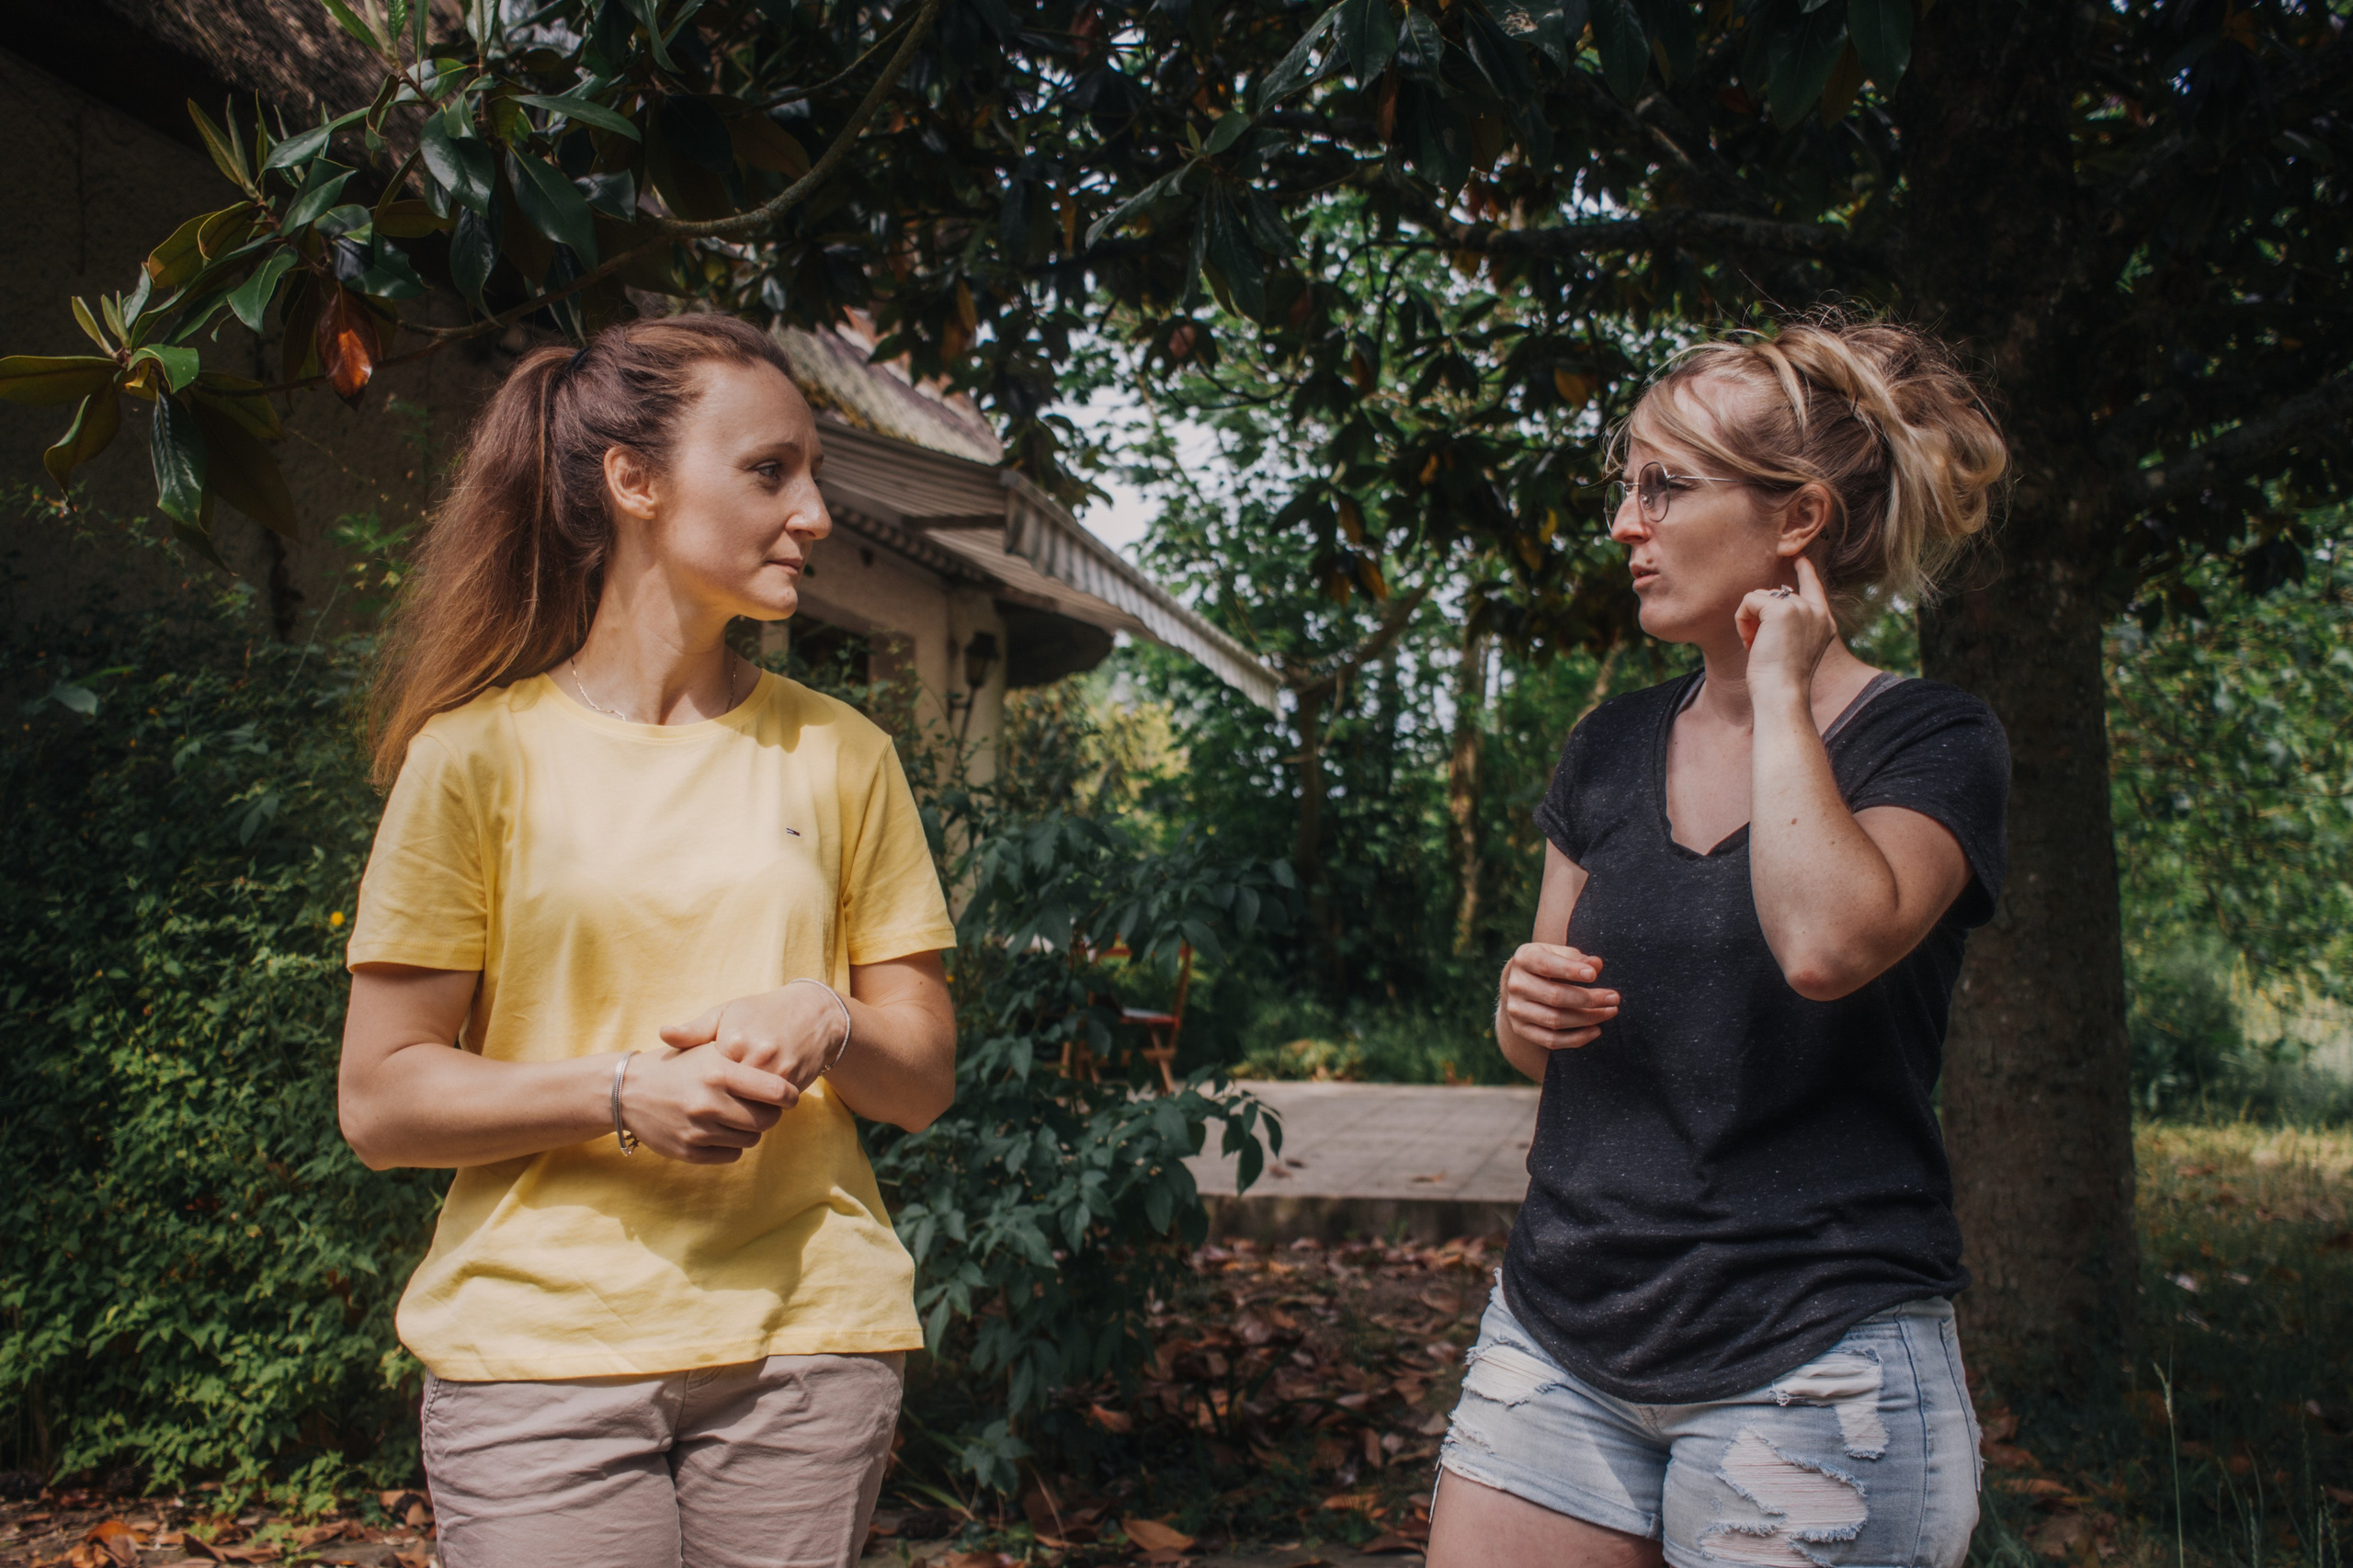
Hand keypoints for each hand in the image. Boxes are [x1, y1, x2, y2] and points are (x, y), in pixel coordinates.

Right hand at [619, 1045, 793, 1163]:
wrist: (628, 1091)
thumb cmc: (677, 1066)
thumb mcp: (706, 1048)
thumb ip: (742, 1056)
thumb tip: (781, 1062)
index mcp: (719, 1072)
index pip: (776, 1091)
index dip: (789, 1095)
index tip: (788, 1095)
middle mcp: (709, 1103)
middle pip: (767, 1120)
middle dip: (771, 1114)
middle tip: (763, 1107)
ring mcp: (698, 1130)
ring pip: (751, 1140)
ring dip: (750, 1130)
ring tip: (737, 1115)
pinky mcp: (688, 1151)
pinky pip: (731, 1155)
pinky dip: (731, 1145)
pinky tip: (720, 1129)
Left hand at [660, 983, 847, 1098]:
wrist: (815, 1014)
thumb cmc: (762, 1012)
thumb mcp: (726, 1013)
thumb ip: (694, 1029)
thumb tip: (662, 1035)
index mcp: (732, 1041)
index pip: (707, 1079)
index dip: (700, 1086)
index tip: (697, 1086)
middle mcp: (755, 1057)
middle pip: (727, 1097)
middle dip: (719, 1102)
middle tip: (710, 1102)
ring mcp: (777, 1072)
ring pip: (750, 1106)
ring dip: (741, 1108)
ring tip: (732, 1102)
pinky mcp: (794, 1083)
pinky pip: (770, 1106)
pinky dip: (761, 1106)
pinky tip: (755, 1099)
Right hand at [1500, 944, 1618, 1049]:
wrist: (1520, 983)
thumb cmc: (1548, 964)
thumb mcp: (1558, 953)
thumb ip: (1576, 958)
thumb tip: (1596, 964)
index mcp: (1524, 958)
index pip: (1546, 965)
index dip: (1570, 970)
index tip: (1594, 975)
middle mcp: (1515, 984)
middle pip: (1555, 996)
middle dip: (1589, 999)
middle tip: (1614, 998)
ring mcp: (1516, 1009)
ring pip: (1555, 1020)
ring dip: (1587, 1019)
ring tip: (1610, 1012)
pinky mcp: (1520, 1029)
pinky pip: (1550, 1040)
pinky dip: (1576, 1039)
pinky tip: (1596, 1030)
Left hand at [1736, 556, 1839, 697]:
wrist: (1782, 694)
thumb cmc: (1780, 681)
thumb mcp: (1792, 649)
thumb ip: (1790, 625)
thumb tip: (1771, 598)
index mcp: (1824, 623)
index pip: (1814, 588)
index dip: (1804, 570)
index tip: (1798, 556)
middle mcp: (1817, 612)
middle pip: (1776, 595)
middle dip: (1759, 617)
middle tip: (1758, 645)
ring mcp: (1802, 608)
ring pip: (1761, 597)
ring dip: (1749, 620)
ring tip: (1755, 646)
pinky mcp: (1782, 609)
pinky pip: (1749, 600)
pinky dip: (1741, 620)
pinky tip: (1749, 641)